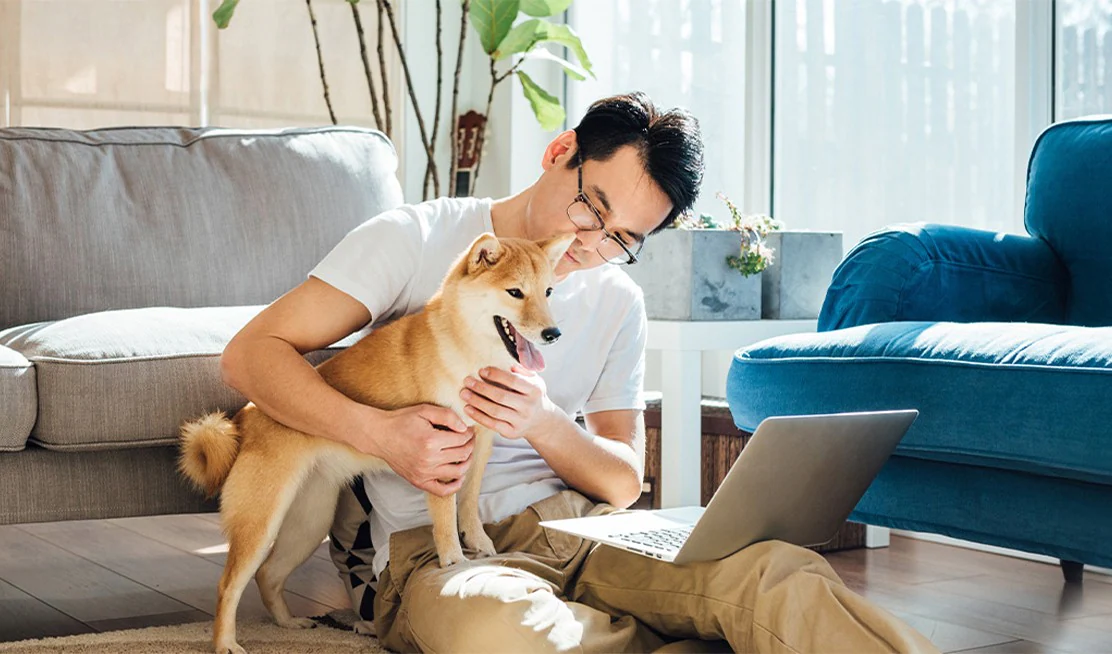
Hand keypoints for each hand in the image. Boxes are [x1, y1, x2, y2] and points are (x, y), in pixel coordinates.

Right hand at [352, 404, 473, 496]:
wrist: (379, 435)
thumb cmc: (401, 421)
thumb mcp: (424, 410)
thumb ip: (447, 416)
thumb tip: (465, 428)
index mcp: (431, 441)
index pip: (462, 439)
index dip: (469, 433)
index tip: (469, 429)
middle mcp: (429, 460)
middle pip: (463, 454)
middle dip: (470, 444)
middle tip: (469, 438)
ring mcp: (424, 473)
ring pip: (458, 472)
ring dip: (467, 462)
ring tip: (466, 453)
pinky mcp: (419, 481)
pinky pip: (442, 490)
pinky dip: (455, 485)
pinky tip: (459, 475)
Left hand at [460, 365, 559, 440]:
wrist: (541, 420)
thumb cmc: (532, 395)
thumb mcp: (534, 380)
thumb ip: (522, 370)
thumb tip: (508, 364)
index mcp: (535, 390)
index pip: (513, 380)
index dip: (496, 375)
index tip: (481, 370)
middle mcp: (529, 406)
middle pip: (501, 396)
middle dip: (481, 388)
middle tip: (467, 381)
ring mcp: (520, 421)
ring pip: (495, 411)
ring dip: (476, 402)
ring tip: (464, 393)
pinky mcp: (512, 432)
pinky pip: (492, 424)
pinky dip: (478, 416)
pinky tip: (468, 408)